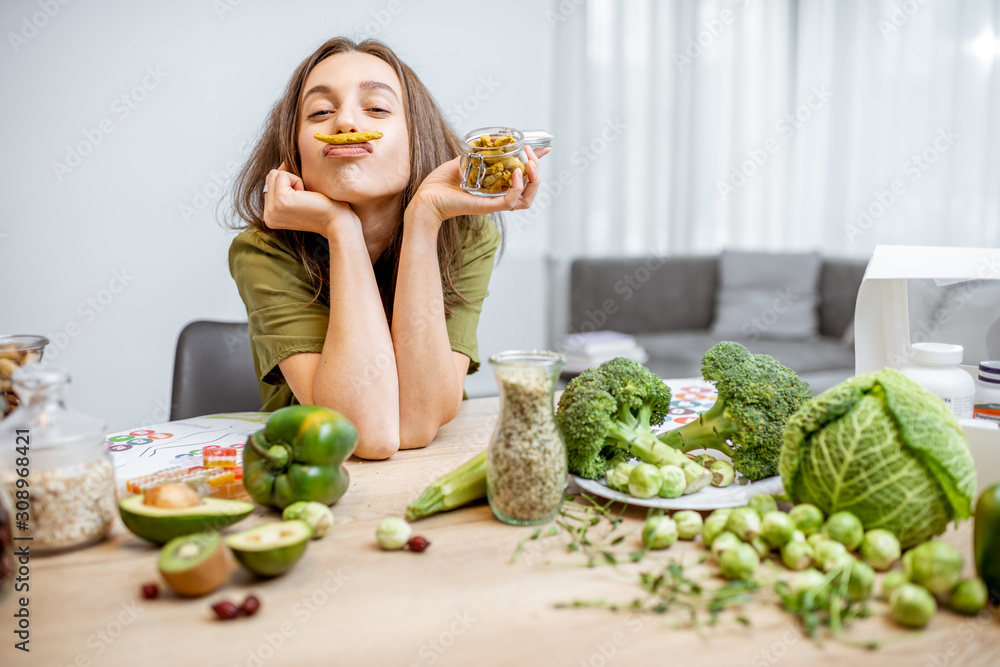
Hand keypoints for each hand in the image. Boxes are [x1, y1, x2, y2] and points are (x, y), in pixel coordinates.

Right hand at [263, 162, 358, 236]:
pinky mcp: (282, 201)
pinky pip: (282, 175)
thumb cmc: (322, 207)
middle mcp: (268, 216)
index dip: (288, 184)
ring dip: (294, 181)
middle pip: (270, 177)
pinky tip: (307, 196)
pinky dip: (298, 180)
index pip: (269, 183)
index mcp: (269, 216)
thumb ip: (284, 186)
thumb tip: (281, 164)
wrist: (337, 221)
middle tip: (305, 198)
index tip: (303, 200)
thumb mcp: (297, 198)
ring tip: (306, 197)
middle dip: (290, 181)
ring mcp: (273, 210)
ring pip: (274, 174)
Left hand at [409, 146, 549, 223]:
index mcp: (496, 187)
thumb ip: (478, 154)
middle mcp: (498, 196)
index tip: (544, 148)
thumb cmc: (440, 182)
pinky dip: (518, 186)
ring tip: (530, 163)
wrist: (426, 197)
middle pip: (530, 187)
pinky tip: (516, 172)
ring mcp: (494, 202)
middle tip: (530, 152)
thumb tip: (488, 141)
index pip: (523, 178)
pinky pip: (511, 200)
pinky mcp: (488, 206)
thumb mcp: (464, 161)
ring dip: (533, 178)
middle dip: (536, 167)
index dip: (536, 163)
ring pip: (527, 197)